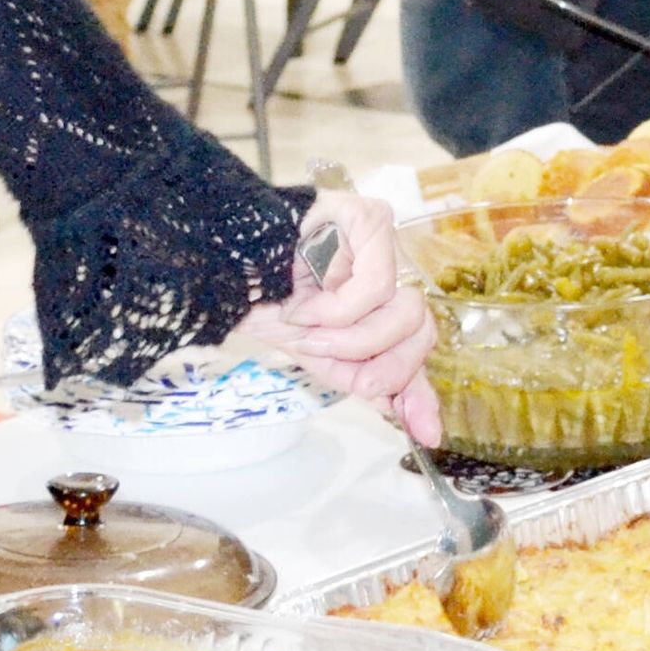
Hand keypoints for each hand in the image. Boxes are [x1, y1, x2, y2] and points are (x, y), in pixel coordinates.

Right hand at [232, 188, 442, 443]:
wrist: (223, 269)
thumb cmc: (271, 304)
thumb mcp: (326, 357)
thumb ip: (372, 381)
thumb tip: (419, 425)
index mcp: (384, 298)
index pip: (421, 342)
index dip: (421, 388)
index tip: (426, 433)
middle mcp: (394, 266)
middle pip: (422, 329)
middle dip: (378, 362)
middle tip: (326, 356)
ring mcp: (385, 239)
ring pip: (404, 310)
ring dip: (350, 335)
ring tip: (306, 325)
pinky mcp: (370, 216)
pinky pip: (377, 284)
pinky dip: (336, 308)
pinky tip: (302, 301)